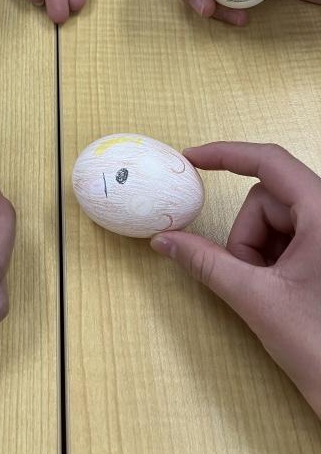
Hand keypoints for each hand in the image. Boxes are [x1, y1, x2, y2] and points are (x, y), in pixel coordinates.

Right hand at [150, 141, 320, 417]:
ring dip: (258, 251)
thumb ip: (205, 263)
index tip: (192, 159)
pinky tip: (282, 292)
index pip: (269, 162)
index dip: (226, 154)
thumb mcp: (256, 299)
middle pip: (267, 199)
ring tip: (270, 291)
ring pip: (275, 220)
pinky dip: (272, 258)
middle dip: (246, 235)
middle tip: (252, 278)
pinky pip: (289, 237)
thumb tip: (164, 240)